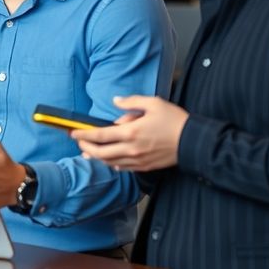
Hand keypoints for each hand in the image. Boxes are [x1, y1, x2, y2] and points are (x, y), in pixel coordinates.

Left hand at [71, 95, 188, 171]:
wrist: (194, 141)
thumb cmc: (174, 120)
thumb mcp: (153, 103)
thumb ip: (131, 102)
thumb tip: (115, 101)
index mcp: (131, 132)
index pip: (100, 136)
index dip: (84, 135)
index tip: (74, 133)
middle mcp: (131, 149)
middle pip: (100, 153)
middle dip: (86, 148)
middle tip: (79, 143)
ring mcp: (138, 160)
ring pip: (110, 162)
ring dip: (97, 157)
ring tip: (89, 152)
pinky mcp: (145, 167)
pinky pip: (123, 168)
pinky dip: (112, 164)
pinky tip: (109, 160)